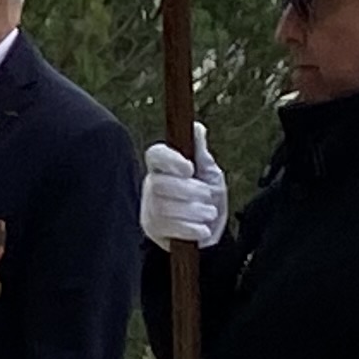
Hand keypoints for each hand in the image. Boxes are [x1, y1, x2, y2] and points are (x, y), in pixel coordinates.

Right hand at [139, 124, 226, 251]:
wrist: (208, 230)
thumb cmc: (205, 199)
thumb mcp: (208, 173)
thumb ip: (200, 152)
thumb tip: (196, 127)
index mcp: (163, 168)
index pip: (155, 155)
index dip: (170, 160)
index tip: (189, 168)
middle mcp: (151, 187)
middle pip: (160, 184)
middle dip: (190, 192)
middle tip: (207, 195)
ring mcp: (150, 209)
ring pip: (166, 208)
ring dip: (195, 211)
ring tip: (207, 213)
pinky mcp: (154, 230)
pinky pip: (171, 228)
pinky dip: (192, 228)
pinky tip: (201, 228)